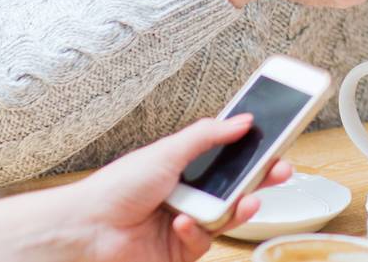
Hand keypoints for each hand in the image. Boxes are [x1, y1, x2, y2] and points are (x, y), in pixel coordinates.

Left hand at [60, 114, 293, 261]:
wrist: (86, 230)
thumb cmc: (116, 187)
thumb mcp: (167, 152)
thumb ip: (208, 135)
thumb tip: (243, 119)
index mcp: (186, 166)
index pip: (229, 156)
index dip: (254, 151)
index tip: (278, 142)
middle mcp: (190, 193)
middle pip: (237, 185)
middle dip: (261, 179)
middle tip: (281, 171)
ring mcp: (188, 222)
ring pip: (228, 215)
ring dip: (238, 208)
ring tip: (247, 201)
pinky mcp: (181, 249)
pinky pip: (204, 241)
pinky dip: (196, 232)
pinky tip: (182, 224)